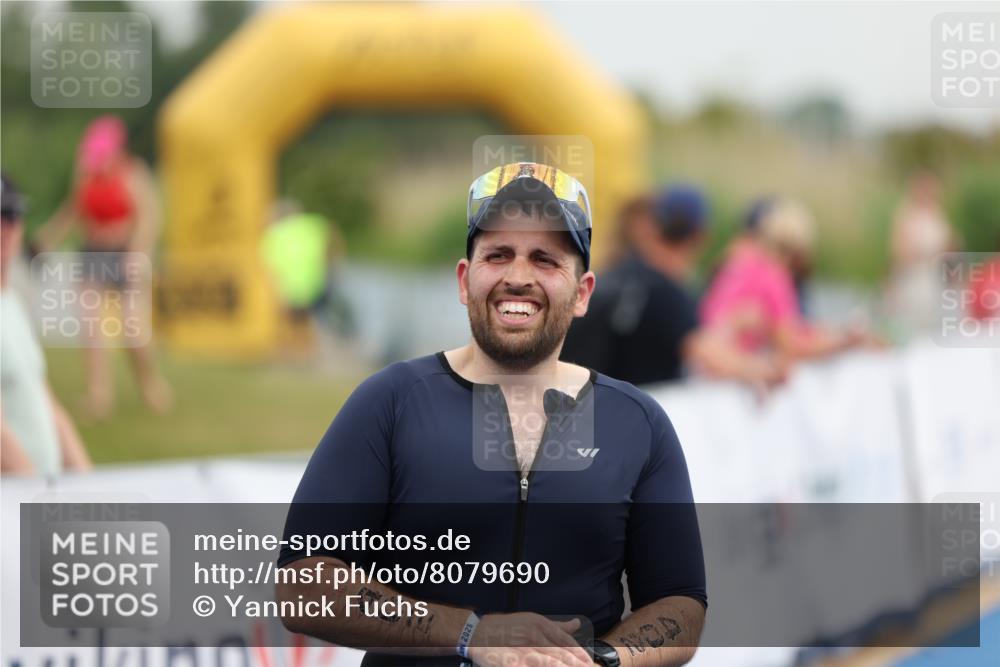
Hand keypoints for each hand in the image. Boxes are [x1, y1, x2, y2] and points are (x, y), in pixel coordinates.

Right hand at [467, 614, 593, 666]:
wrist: (479, 633)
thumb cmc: (507, 626)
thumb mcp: (532, 620)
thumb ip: (556, 626)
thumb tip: (577, 623)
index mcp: (539, 625)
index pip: (565, 641)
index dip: (579, 653)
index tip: (589, 661)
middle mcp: (533, 637)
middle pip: (559, 654)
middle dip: (575, 663)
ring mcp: (522, 652)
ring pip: (547, 662)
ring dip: (560, 666)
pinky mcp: (512, 663)